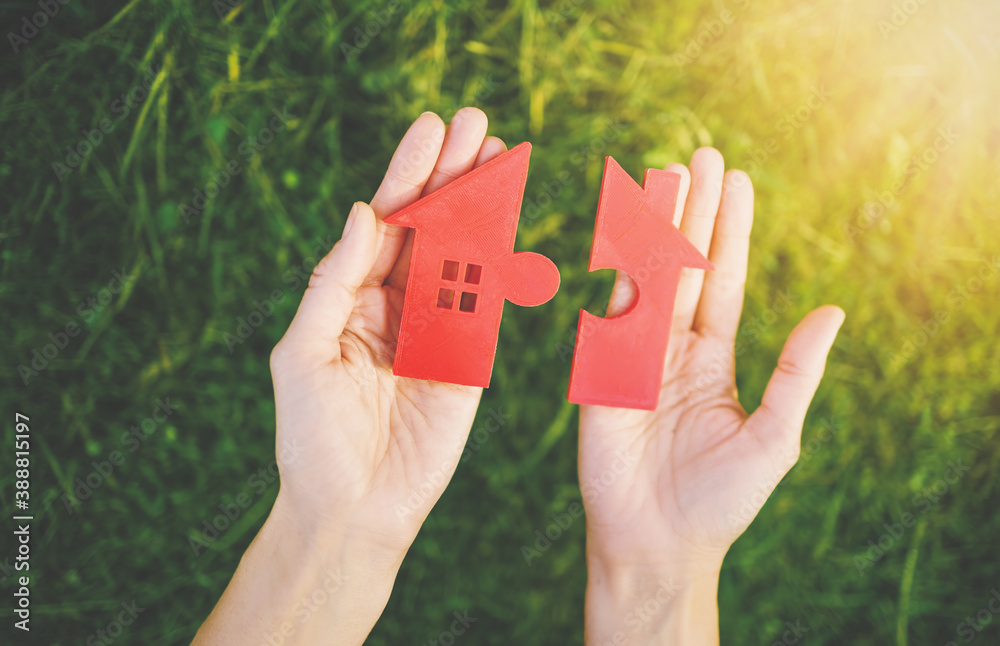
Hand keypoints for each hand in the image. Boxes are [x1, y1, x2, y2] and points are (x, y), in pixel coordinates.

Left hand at [268, 107, 507, 551]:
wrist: (354, 508)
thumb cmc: (311, 435)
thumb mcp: (304, 351)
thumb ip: (333, 282)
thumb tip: (364, 212)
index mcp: (351, 295)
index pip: (385, 222)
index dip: (409, 173)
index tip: (431, 128)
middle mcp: (396, 303)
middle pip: (429, 226)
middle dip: (453, 174)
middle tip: (477, 124)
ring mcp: (437, 328)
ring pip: (463, 255)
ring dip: (483, 206)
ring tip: (501, 155)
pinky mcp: (471, 358)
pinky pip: (488, 303)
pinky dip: (502, 263)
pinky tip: (513, 220)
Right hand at [578, 148, 843, 643]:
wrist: (657, 544)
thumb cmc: (719, 501)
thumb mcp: (773, 437)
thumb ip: (796, 373)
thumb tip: (832, 310)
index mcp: (710, 360)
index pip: (722, 281)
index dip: (730, 231)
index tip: (736, 182)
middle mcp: (671, 350)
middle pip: (685, 266)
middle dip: (693, 212)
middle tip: (701, 155)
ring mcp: (632, 358)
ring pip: (645, 279)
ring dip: (654, 228)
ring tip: (663, 174)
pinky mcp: (600, 374)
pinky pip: (607, 316)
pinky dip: (613, 273)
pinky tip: (620, 232)